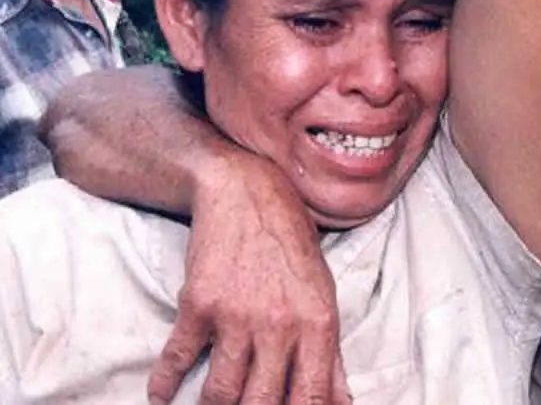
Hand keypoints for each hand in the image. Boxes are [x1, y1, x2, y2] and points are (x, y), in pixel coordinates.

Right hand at [148, 155, 350, 404]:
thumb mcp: (324, 297)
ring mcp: (237, 316)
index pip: (312, 397)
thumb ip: (331, 356)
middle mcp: (280, 324)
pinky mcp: (198, 305)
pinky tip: (161, 396)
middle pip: (262, 404)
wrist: (249, 194)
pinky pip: (176, 359)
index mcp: (318, 325)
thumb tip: (342, 404)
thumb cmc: (293, 248)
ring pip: (220, 393)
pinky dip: (164, 384)